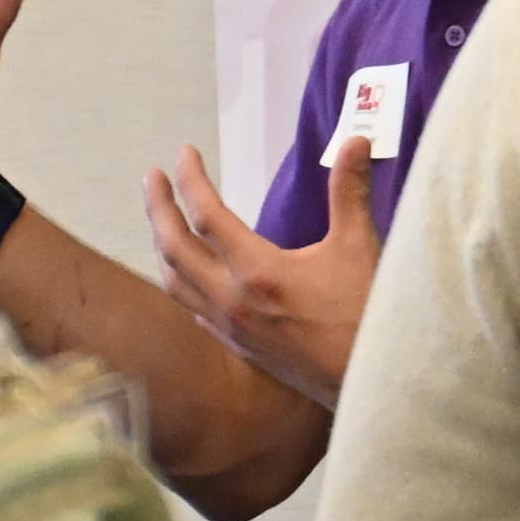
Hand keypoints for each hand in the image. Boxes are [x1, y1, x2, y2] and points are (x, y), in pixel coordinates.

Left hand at [145, 141, 381, 407]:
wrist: (368, 379)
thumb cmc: (367, 313)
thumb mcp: (359, 246)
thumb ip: (350, 191)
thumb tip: (356, 141)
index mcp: (257, 271)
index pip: (208, 215)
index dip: (191, 180)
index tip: (184, 154)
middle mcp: (231, 299)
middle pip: (174, 247)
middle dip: (158, 208)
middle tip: (151, 179)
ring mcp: (229, 326)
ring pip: (174, 281)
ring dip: (161, 245)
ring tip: (160, 221)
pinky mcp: (236, 345)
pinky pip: (191, 308)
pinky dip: (179, 281)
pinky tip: (186, 274)